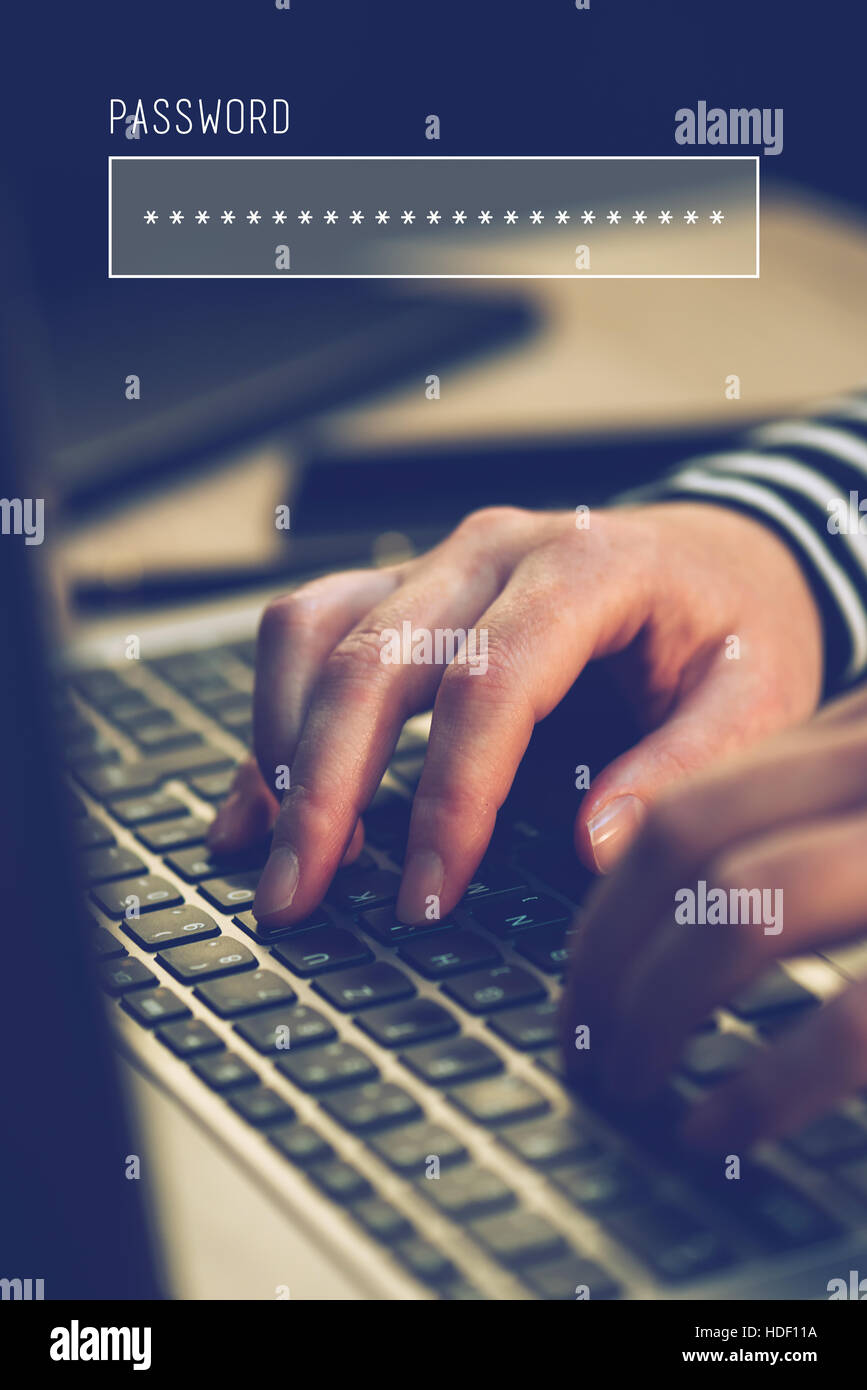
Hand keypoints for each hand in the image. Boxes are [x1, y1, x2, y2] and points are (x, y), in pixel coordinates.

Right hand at [207, 501, 822, 927]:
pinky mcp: (407, 592)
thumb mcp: (756, 695)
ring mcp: (439, 566)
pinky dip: (271, 718)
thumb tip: (594, 848)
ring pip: (314, 633)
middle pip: (374, 661)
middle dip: (323, 790)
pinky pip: (307, 636)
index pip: (489, 684)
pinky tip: (255, 805)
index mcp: (587, 568)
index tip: (425, 897)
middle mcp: (494, 553)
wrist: (718, 558)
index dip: (448, 798)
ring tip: (279, 857)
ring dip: (282, 748)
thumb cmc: (735, 629)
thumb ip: (685, 765)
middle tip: (297, 897)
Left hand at [560, 684, 866, 1149]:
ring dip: (651, 1008)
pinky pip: (849, 1022)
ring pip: (741, 910)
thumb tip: (649, 873)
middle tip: (576, 1040)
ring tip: (620, 1078)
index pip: (687, 809)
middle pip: (686, 845)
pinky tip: (713, 1128)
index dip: (606, 907)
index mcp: (853, 737)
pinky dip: (763, 1088)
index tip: (578, 980)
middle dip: (602, 956)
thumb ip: (800, 811)